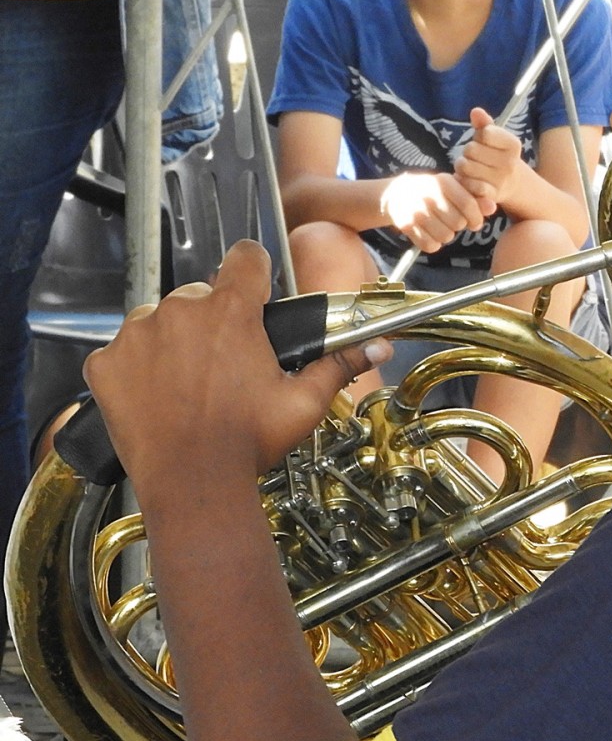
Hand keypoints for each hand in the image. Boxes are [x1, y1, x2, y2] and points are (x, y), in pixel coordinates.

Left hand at [82, 241, 391, 505]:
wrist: (193, 483)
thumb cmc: (248, 442)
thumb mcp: (303, 403)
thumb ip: (338, 364)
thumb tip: (377, 347)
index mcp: (233, 311)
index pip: (245, 257)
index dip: (254, 270)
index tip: (254, 288)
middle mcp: (181, 311)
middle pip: (201, 294)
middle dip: (213, 320)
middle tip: (225, 364)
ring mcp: (137, 334)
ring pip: (160, 320)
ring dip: (173, 341)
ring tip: (190, 385)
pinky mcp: (105, 363)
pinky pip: (122, 352)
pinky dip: (137, 369)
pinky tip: (157, 398)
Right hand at [380, 170, 487, 253]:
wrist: (396, 194)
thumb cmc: (433, 192)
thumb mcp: (453, 188)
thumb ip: (475, 197)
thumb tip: (492, 208)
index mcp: (443, 182)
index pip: (469, 204)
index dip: (476, 218)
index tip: (475, 223)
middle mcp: (428, 195)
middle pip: (459, 223)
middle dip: (459, 225)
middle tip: (451, 220)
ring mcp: (416, 211)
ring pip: (446, 237)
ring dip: (446, 235)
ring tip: (439, 225)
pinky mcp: (406, 226)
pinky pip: (430, 245)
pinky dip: (433, 243)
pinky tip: (428, 232)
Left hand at [454, 107, 523, 210]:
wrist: (512, 184)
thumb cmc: (497, 156)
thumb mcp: (495, 138)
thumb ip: (484, 124)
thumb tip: (475, 111)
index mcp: (513, 144)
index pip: (484, 133)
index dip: (478, 136)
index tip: (483, 142)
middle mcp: (510, 162)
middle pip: (470, 149)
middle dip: (467, 152)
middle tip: (472, 158)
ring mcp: (501, 180)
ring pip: (465, 167)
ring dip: (461, 167)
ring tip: (468, 168)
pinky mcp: (491, 195)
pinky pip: (468, 185)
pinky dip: (464, 182)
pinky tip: (468, 180)